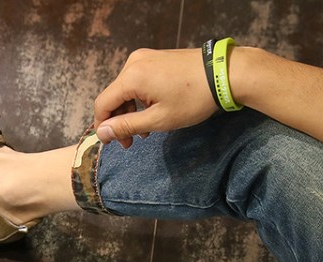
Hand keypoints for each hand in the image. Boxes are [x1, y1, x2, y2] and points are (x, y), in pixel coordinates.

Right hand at [93, 48, 218, 147]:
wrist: (221, 73)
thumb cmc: (192, 99)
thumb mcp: (158, 119)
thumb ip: (127, 126)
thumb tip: (101, 133)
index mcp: (131, 77)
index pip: (103, 102)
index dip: (103, 125)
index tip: (112, 144)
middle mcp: (133, 63)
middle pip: (114, 96)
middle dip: (119, 121)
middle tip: (131, 143)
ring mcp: (145, 58)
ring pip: (126, 89)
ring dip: (130, 112)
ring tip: (144, 132)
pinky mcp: (155, 58)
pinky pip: (138, 81)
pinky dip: (140, 100)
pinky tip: (152, 113)